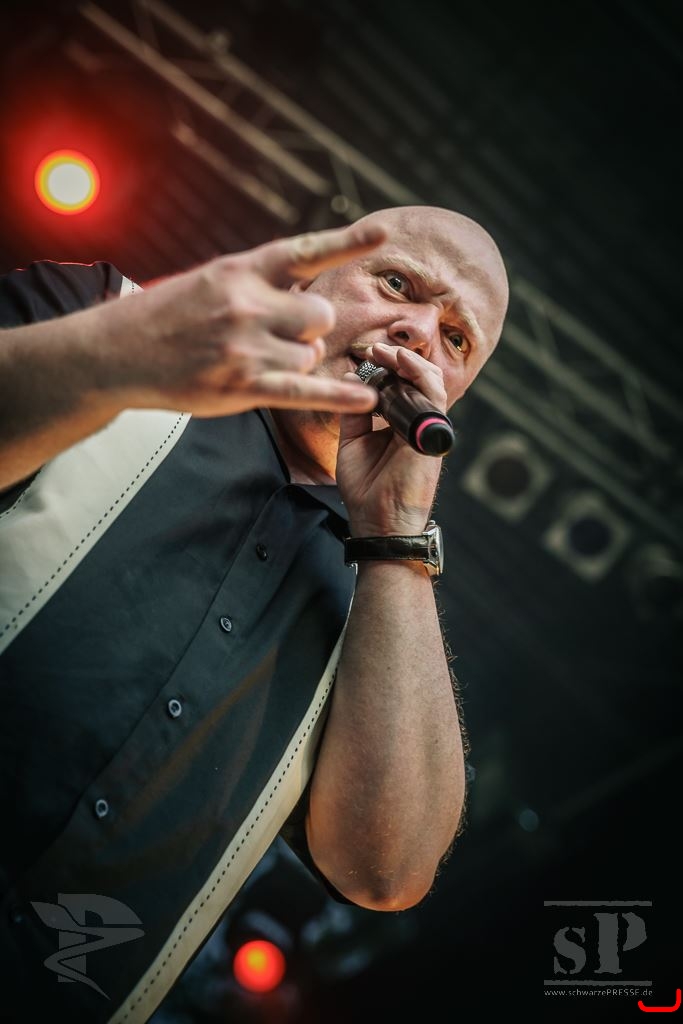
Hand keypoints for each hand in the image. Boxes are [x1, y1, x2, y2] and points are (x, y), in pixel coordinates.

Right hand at [98, 223, 384, 416]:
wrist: (119, 350)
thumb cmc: (171, 314)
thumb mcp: (214, 280)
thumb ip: (261, 283)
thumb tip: (309, 291)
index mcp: (242, 270)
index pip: (305, 252)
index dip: (347, 241)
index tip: (383, 232)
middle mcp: (248, 304)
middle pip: (320, 315)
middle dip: (310, 327)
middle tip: (280, 334)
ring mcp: (246, 346)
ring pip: (311, 355)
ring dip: (297, 361)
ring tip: (258, 360)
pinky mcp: (242, 385)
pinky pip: (304, 390)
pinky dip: (337, 396)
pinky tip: (366, 400)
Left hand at [336, 343, 447, 535]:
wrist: (378, 523)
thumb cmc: (366, 491)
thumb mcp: (352, 443)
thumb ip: (354, 413)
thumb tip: (353, 378)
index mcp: (399, 425)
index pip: (400, 386)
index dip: (386, 368)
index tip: (367, 356)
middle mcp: (417, 424)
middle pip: (416, 379)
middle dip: (396, 360)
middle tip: (374, 350)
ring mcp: (427, 428)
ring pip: (429, 381)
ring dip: (407, 362)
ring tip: (385, 353)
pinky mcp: (432, 434)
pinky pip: (432, 394)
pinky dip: (419, 373)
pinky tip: (400, 362)